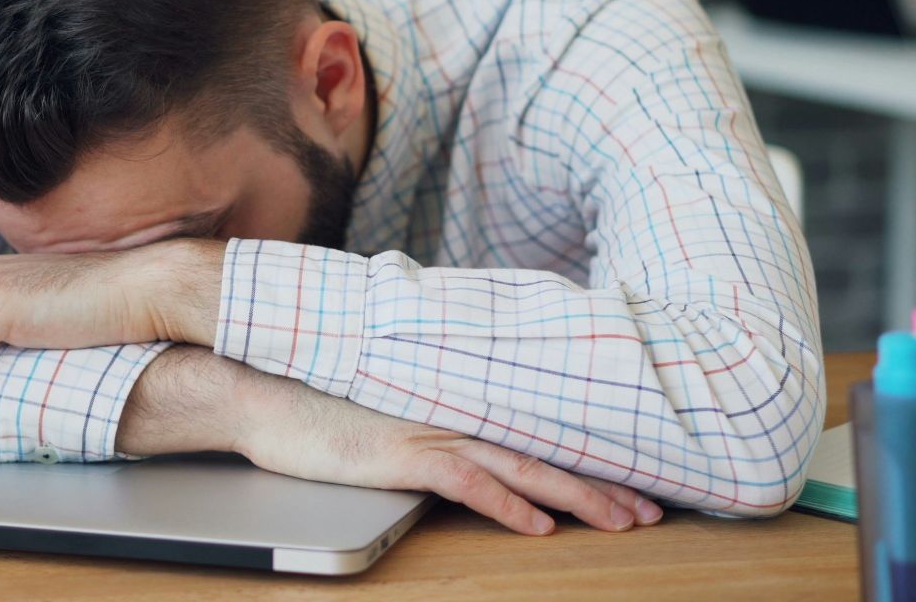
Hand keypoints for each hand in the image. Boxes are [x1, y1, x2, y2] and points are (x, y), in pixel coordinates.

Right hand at [118, 348, 663, 536]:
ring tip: (625, 520)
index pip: (532, 433)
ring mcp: (428, 430)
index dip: (585, 458)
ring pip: (522, 466)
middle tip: (654, 510)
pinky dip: (508, 504)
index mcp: (449, 402)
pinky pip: (467, 482)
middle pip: (544, 451)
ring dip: (578, 496)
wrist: (261, 389)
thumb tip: (454, 437)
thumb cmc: (313, 400)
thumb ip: (423, 416)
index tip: (632, 480)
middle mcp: (450, 413)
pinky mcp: (401, 454)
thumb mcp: (381, 408)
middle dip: (605, 483)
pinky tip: (539, 525)